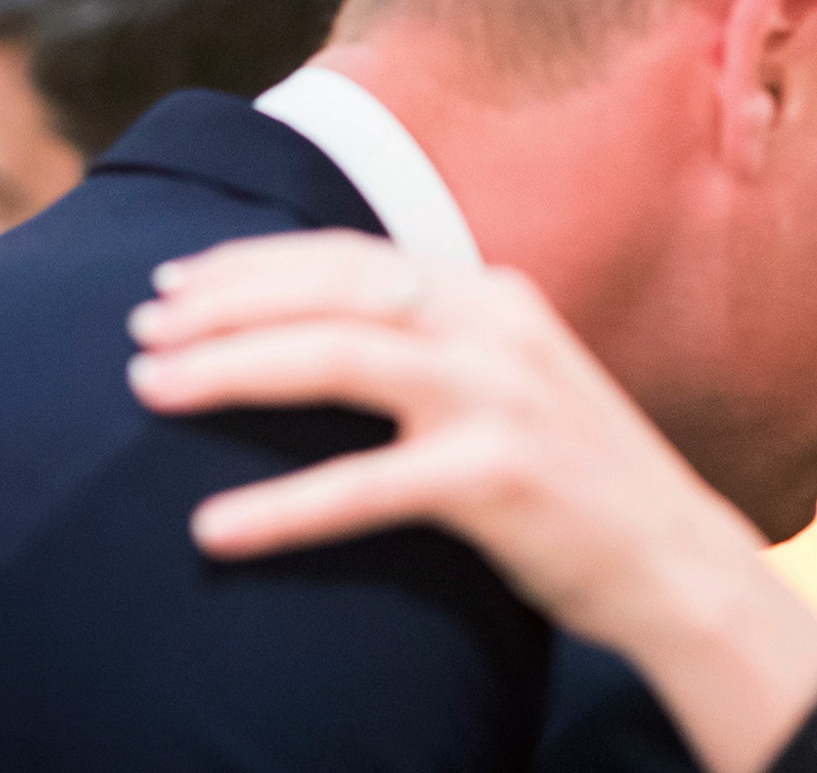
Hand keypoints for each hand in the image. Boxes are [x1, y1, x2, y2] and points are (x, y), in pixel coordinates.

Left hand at [128, 230, 816, 772]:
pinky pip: (367, 486)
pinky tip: (217, 529)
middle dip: (225, 303)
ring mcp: (503, 396)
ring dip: (232, 370)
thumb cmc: (576, 479)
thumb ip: (437, 345)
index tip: (177, 284)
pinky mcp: (501, 475)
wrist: (674, 558)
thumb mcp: (513, 382)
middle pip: (334, 290)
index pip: (355, 257)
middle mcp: (497, 327)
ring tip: (148, 390)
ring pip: (339, 359)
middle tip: (142, 332)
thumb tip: (320, 332)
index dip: (256, 263)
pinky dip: (284, 510)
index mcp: (495, 297)